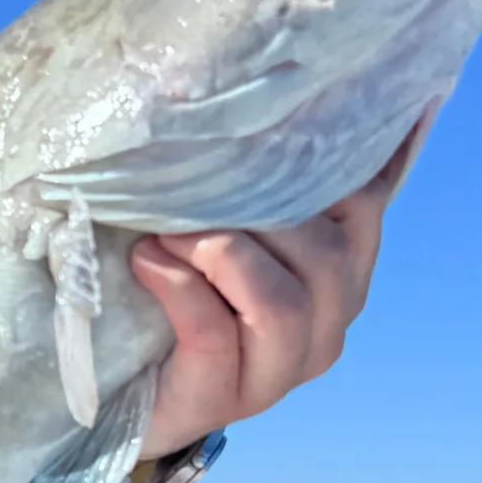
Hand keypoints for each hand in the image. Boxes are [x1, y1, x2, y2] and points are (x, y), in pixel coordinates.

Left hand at [129, 133, 414, 460]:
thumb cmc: (173, 285)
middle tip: (187, 186)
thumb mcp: (220, 218)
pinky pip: (215, 334)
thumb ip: (260, 173)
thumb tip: (302, 83)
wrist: (117, 389)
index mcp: (340, 270)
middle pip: (325, 253)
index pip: (364, 202)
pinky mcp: (221, 399)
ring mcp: (279, 371)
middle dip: (255, 212)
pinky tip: (147, 262)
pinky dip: (179, 289)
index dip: (331, 157)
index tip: (286, 114)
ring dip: (217, 252)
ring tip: (164, 230)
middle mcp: (325, 322)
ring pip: (280, 302)